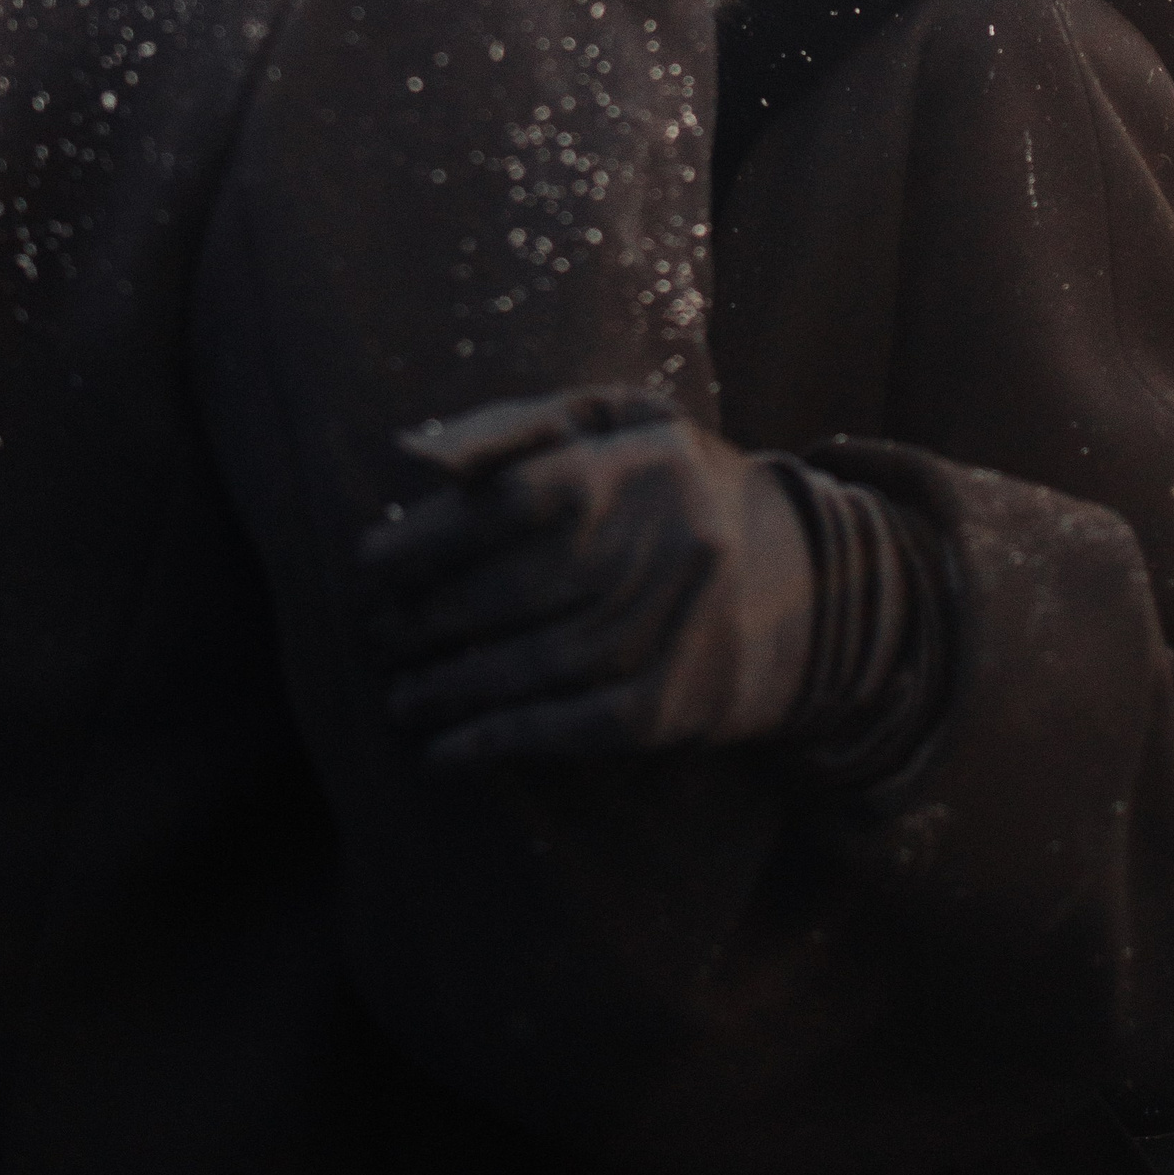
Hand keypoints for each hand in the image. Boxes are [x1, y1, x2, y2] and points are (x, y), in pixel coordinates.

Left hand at [357, 388, 816, 766]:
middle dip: (431, 616)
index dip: (437, 533)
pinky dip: (505, 740)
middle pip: (528, 585)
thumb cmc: (666, 487)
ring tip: (398, 693)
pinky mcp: (686, 700)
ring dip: (456, 686)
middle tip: (373, 633)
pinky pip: (582, 725)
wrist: (803, 577)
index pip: (525, 495)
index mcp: (649, 458)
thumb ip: (514, 430)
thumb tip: (411, 458)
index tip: (370, 561)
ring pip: (549, 662)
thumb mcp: (611, 426)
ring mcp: (688, 625)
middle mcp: (679, 539)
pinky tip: (447, 748)